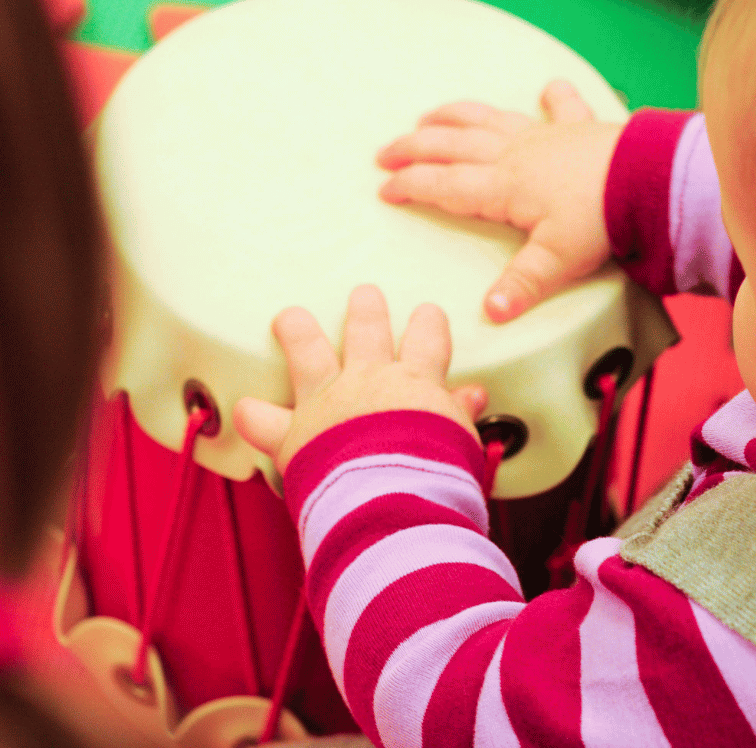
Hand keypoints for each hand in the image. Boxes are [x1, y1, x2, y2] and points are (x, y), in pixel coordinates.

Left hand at [234, 286, 485, 474]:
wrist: (397, 500)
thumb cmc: (438, 474)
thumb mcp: (462, 439)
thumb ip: (460, 412)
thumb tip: (474, 394)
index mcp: (416, 381)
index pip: (427, 337)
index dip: (428, 323)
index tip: (427, 313)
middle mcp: (369, 381)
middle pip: (366, 330)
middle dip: (365, 310)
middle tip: (364, 294)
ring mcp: (328, 403)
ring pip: (308, 354)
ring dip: (299, 332)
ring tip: (290, 317)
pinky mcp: (296, 435)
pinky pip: (265, 421)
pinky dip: (253, 416)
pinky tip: (242, 408)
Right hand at [377, 80, 622, 321]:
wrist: (648, 179)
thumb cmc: (601, 219)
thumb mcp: (558, 260)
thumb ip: (522, 286)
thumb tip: (491, 313)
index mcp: (502, 187)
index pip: (443, 185)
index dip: (410, 186)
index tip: (384, 190)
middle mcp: (515, 154)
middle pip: (452, 145)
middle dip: (414, 148)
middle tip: (385, 152)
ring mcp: (545, 135)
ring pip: (488, 119)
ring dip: (455, 116)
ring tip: (429, 116)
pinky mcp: (579, 127)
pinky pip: (561, 107)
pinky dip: (553, 97)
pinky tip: (548, 87)